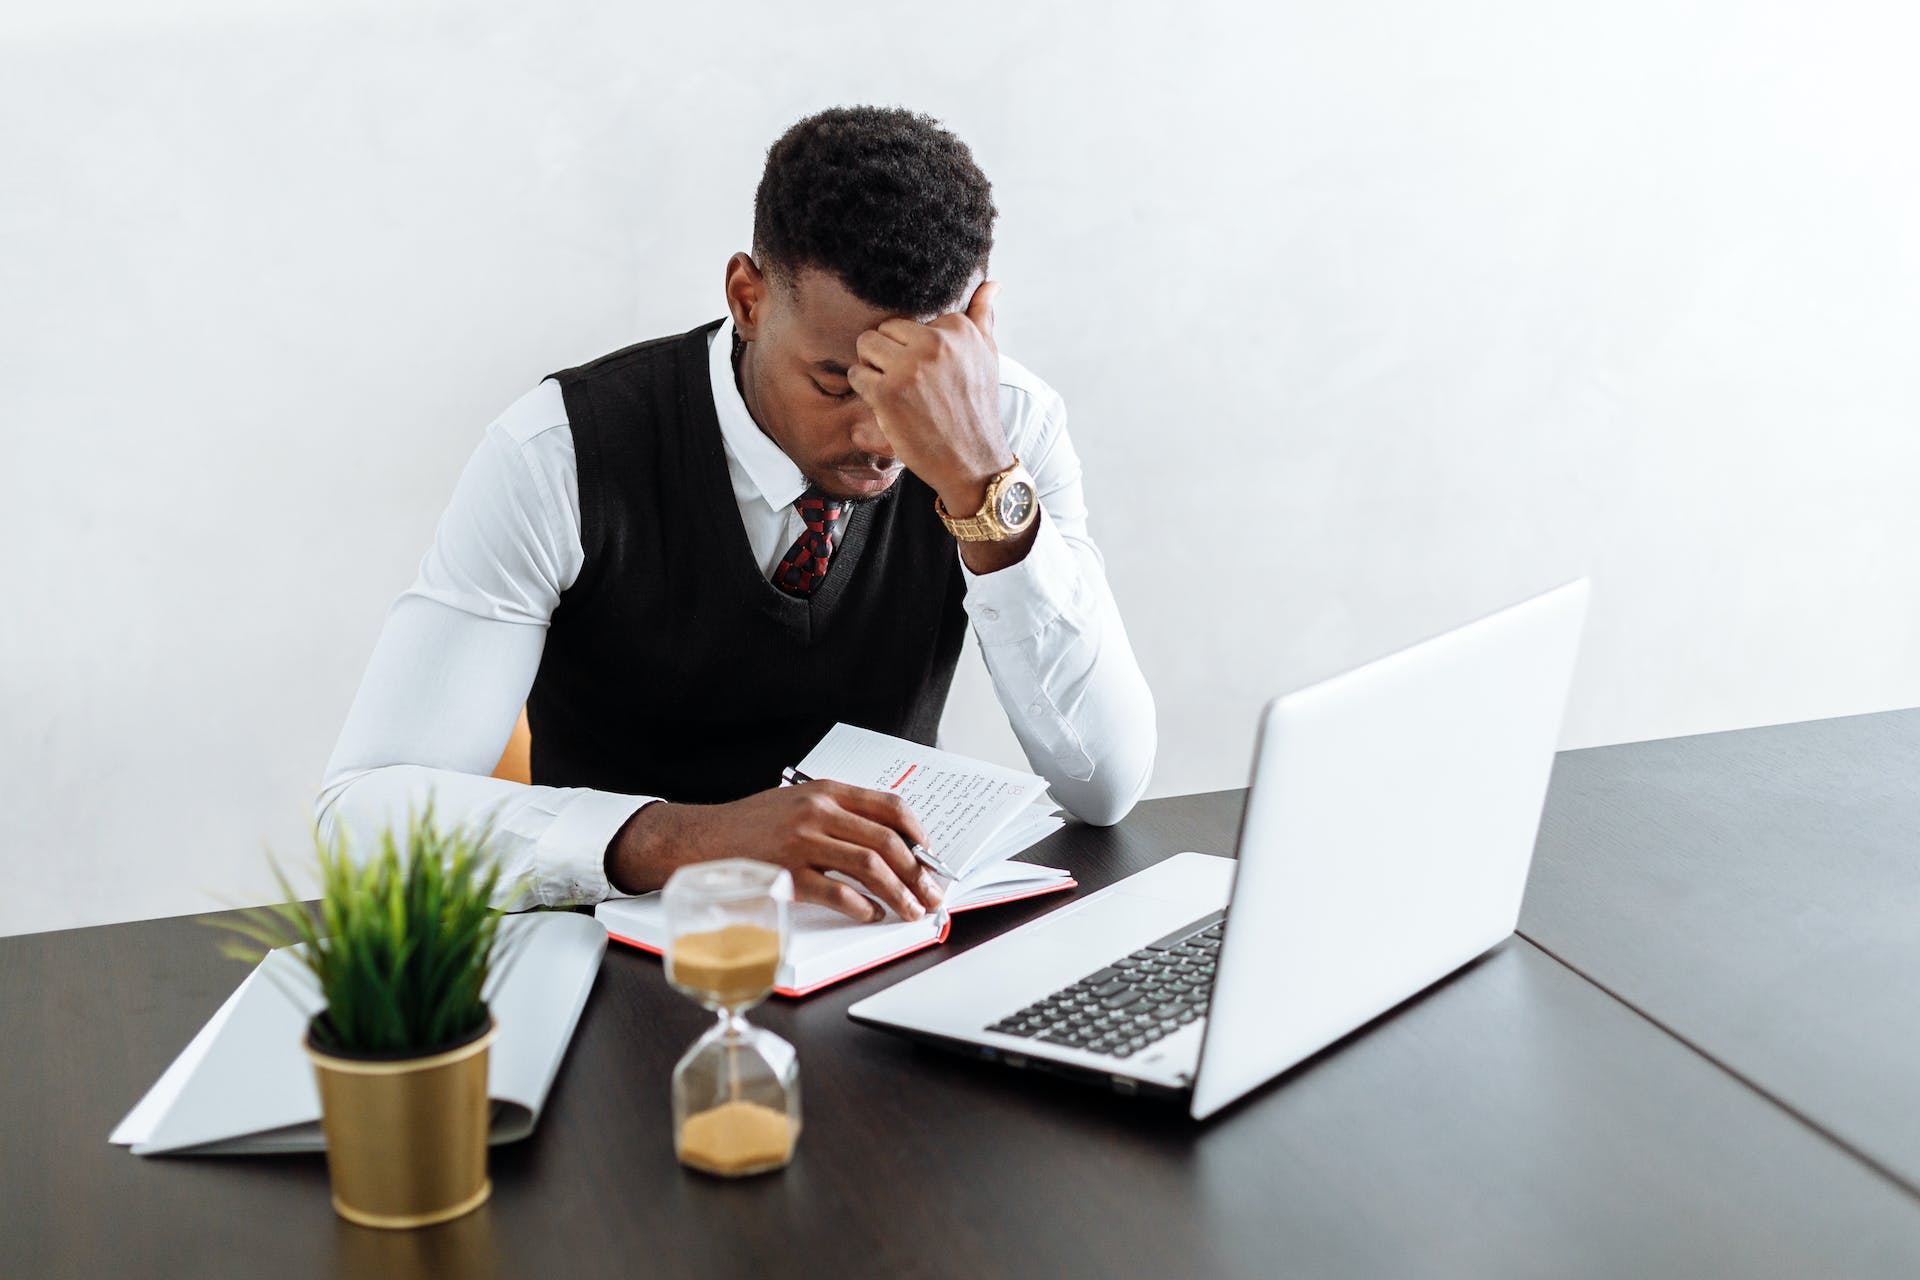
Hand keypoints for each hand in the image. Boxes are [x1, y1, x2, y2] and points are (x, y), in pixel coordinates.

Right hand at [605, 782, 946, 922]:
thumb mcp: (797, 802)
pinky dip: (863, 907)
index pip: (890, 806)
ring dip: (900, 894)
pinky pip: (839, 893)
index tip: (931, 855)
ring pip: (871, 867)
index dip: (919, 833)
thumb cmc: (750, 825)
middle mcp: (818, 811)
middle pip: (888, 841)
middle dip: (919, 872)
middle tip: (932, 894)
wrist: (700, 839)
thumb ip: (838, 815)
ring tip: (911, 911)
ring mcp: (803, 842)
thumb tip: (887, 844)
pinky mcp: (788, 874)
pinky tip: (870, 915)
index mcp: (826, 791)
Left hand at [848, 279, 1011, 514]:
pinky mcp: (888, 391)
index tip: (930, 372)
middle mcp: (935, 343)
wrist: (972, 460)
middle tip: (907, 382)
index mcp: (959, 329)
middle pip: (885, 328)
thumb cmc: (977, 408)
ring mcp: (910, 367)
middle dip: (888, 353)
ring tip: (894, 389)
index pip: (913, 320)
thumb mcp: (987, 357)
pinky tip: (886, 404)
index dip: (914, 347)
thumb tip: (992, 284)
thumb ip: (983, 317)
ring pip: (865, 345)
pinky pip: (857, 374)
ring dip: (872, 367)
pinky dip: (864, 389)